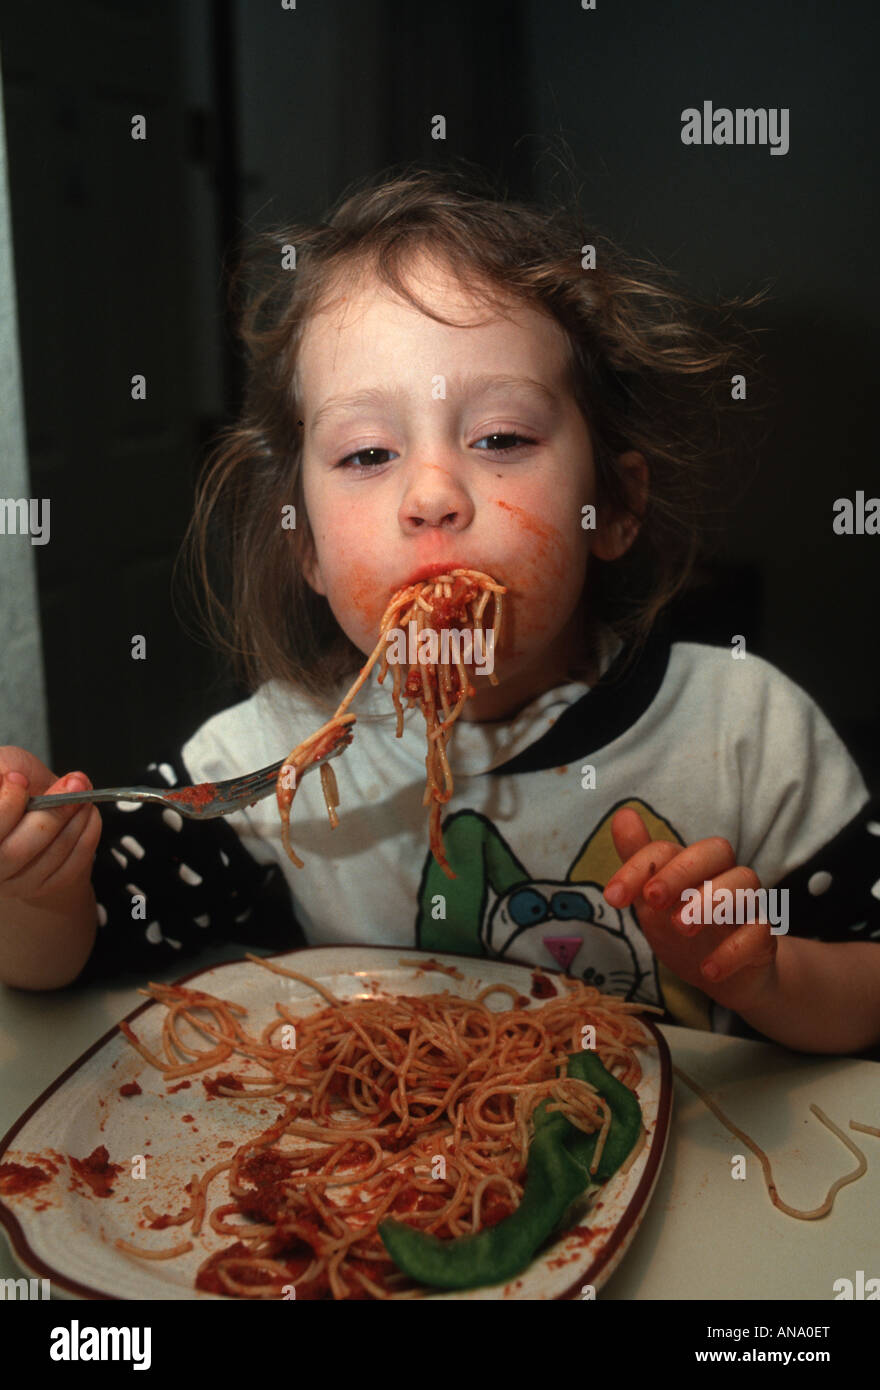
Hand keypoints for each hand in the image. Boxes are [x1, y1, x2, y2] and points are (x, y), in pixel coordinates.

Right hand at [0, 746, 102, 902]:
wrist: (31, 805)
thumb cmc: (9, 784)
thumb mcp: (3, 765)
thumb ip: (5, 768)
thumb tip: (18, 778)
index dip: (4, 807)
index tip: (20, 779)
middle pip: (14, 851)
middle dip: (50, 814)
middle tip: (73, 785)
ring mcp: (10, 883)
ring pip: (45, 858)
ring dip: (73, 821)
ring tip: (83, 794)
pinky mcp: (39, 887)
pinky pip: (69, 869)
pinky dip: (86, 837)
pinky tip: (88, 815)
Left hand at [603, 807, 778, 1013]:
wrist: (725, 976)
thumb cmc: (685, 929)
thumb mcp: (654, 900)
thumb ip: (639, 863)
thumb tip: (623, 814)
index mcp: (694, 865)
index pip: (669, 849)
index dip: (639, 866)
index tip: (612, 897)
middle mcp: (724, 876)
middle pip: (717, 850)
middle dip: (681, 871)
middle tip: (652, 899)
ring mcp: (748, 906)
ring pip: (746, 884)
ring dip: (711, 902)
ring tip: (680, 927)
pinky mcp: (764, 939)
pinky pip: (760, 933)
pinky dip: (734, 950)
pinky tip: (708, 970)